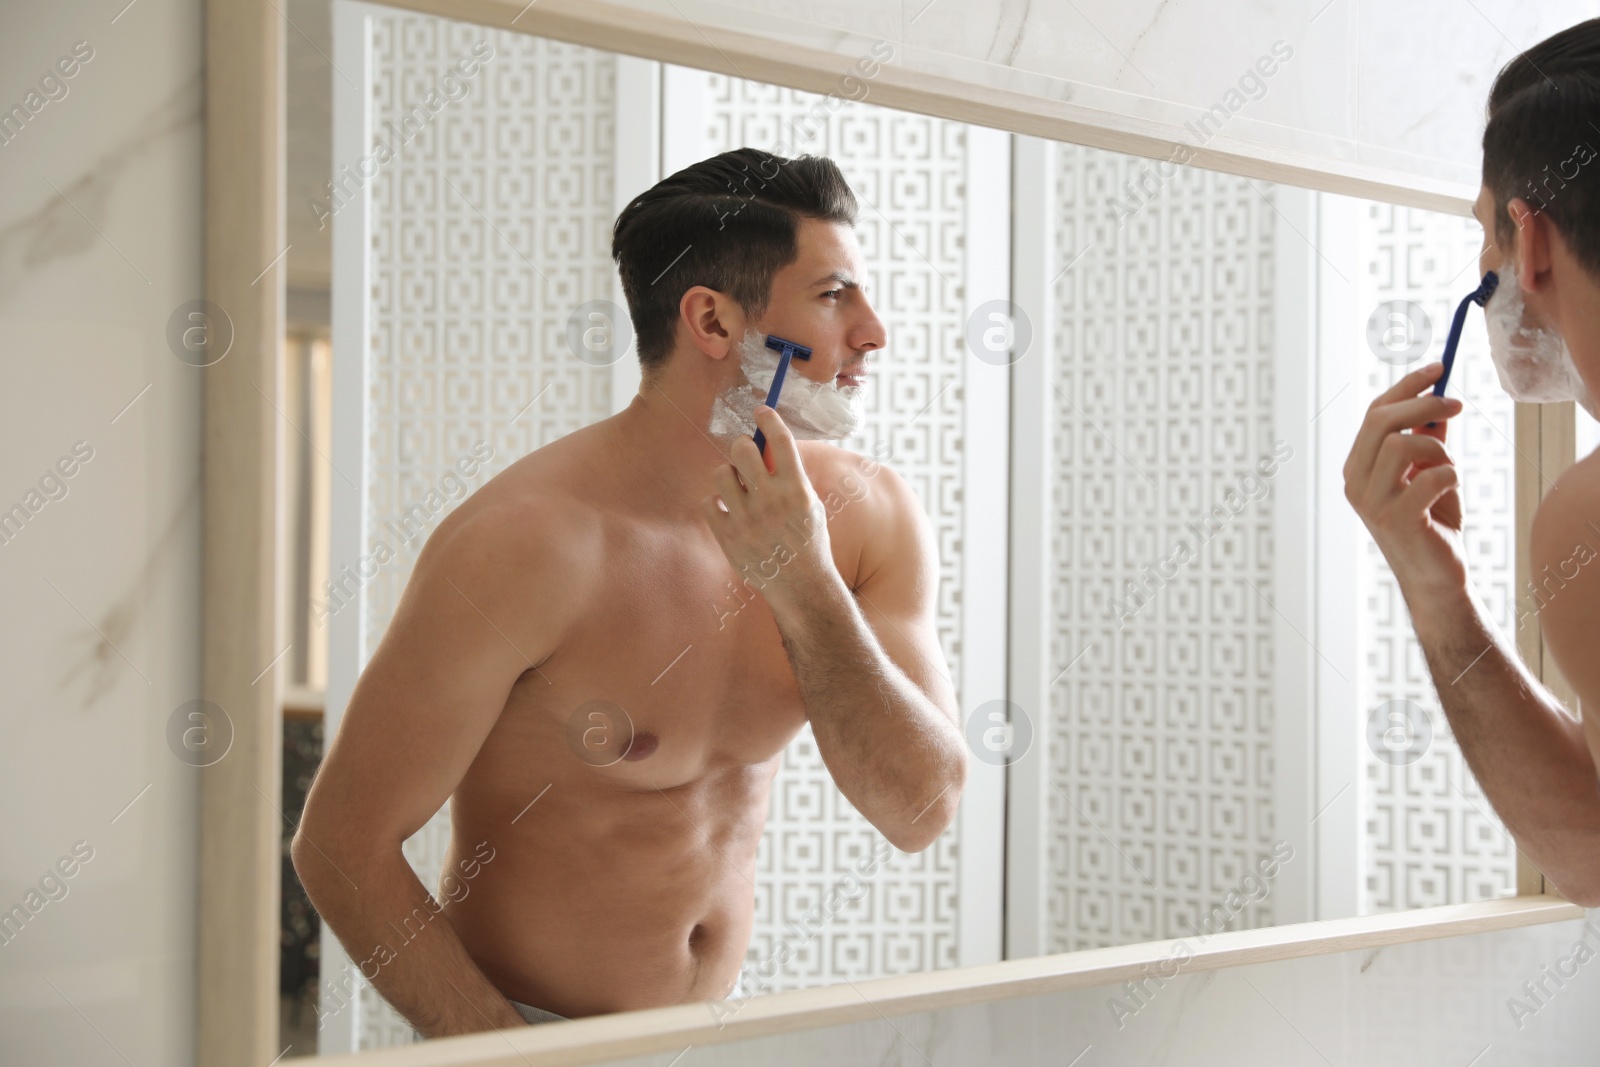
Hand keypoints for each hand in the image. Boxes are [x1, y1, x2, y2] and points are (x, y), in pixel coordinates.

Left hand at [702, 406, 835, 614]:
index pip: (781, 441)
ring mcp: (747, 519)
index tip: (761, 411)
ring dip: (728, 476)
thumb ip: (791, 478)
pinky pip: (708, 502)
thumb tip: (768, 447)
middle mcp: (772, 501)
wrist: (801, 586)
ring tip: (737, 488)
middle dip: (741, 447)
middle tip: (744, 454)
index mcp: (797, 490)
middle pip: (742, 450)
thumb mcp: (810, 506)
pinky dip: (716, 504)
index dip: (768, 419)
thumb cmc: (807, 542)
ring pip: (721, 474)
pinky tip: (728, 512)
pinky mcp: (728, 536)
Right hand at [1342, 361, 1467, 598]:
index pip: (1375, 412)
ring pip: (1403, 445)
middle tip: (1458, 405)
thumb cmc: (1432, 521)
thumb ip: (1427, 439)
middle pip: (1381, 422)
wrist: (1435, 575)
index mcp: (1357, 466)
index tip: (1439, 368)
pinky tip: (1450, 492)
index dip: (1407, 386)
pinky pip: (1431, 477)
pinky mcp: (1395, 519)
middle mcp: (1354, 481)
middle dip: (1423, 405)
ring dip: (1439, 450)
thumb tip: (1438, 402)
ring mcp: (1371, 502)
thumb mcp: (1430, 471)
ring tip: (1450, 469)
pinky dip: (1451, 476)